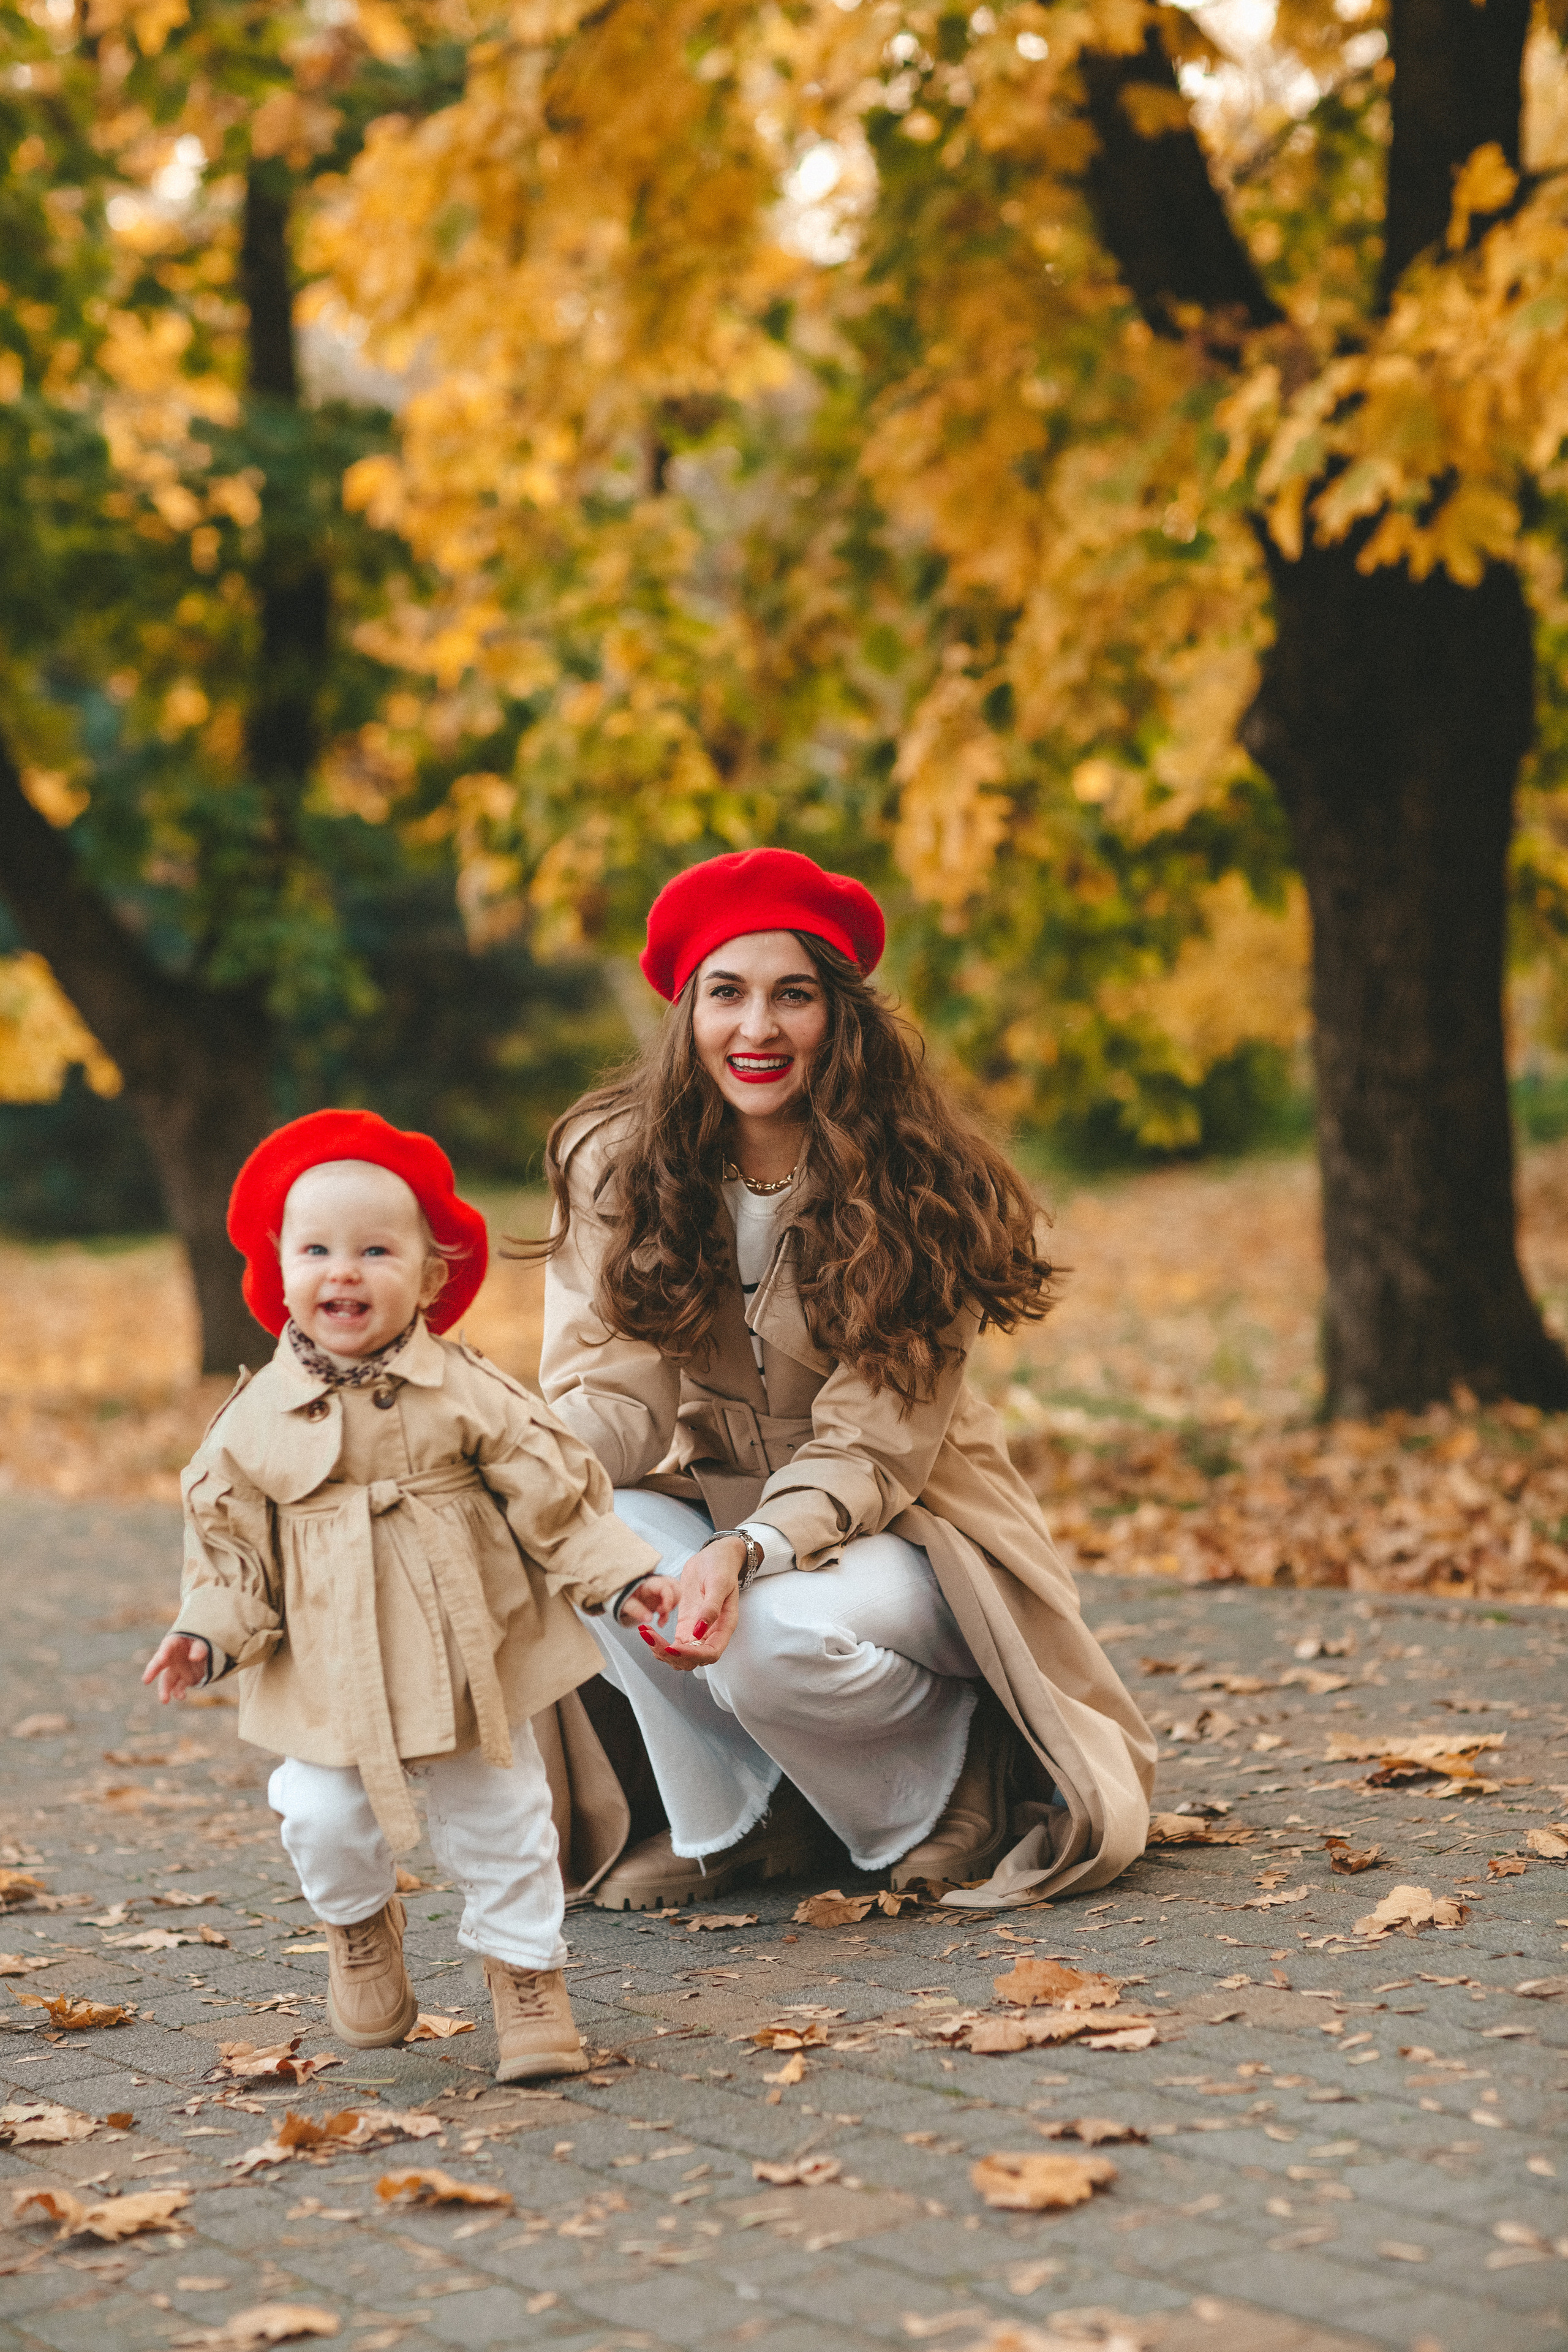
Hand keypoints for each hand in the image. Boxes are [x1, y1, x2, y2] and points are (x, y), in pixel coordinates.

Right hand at [142, 1633, 211, 1704]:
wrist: (205, 1653)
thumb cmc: (200, 1642)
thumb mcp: (202, 1642)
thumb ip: (199, 1648)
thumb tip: (194, 1657)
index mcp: (174, 1643)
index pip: (167, 1646)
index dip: (164, 1652)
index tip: (162, 1658)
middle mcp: (171, 1657)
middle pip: (159, 1664)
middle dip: (152, 1671)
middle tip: (145, 1680)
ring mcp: (176, 1669)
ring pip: (166, 1680)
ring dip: (164, 1690)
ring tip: (164, 1700)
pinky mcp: (183, 1679)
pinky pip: (178, 1687)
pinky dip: (178, 1692)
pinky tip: (181, 1696)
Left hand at [614, 1574, 680, 1628]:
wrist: (624, 1594)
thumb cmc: (625, 1596)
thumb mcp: (626, 1603)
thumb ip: (637, 1610)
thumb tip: (649, 1619)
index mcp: (649, 1583)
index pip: (665, 1586)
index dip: (668, 1598)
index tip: (663, 1611)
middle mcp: (659, 1583)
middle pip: (676, 1587)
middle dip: (673, 1602)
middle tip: (661, 1613)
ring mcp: (663, 1589)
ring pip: (677, 1594)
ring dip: (672, 1609)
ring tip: (660, 1621)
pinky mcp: (664, 1596)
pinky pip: (673, 1601)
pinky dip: (669, 1613)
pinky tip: (660, 1621)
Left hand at [636, 1536, 743, 1673]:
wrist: (715, 1556)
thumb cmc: (721, 1567)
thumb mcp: (718, 1583)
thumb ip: (711, 1608)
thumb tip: (699, 1631)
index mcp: (724, 1626)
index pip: (710, 1653)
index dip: (692, 1655)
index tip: (673, 1648)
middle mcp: (711, 1633)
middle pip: (693, 1659)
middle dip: (671, 1655)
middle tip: (652, 1639)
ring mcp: (697, 1631)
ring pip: (681, 1656)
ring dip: (662, 1652)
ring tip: (647, 1635)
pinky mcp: (686, 1625)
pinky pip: (673, 1644)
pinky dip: (660, 1644)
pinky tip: (648, 1633)